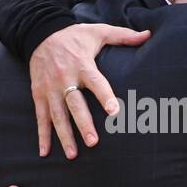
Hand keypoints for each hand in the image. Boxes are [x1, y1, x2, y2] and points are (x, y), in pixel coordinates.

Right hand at [30, 22, 150, 158]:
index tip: (113, 111)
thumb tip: (148, 35)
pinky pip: (40, 117)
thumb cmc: (74, 36)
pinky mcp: (38, 94)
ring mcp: (50, 88)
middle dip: (83, 123)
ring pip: (57, 115)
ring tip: (73, 154)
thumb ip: (123, 36)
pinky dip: (42, 135)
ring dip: (64, 136)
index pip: (95, 82)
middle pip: (74, 104)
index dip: (104, 96)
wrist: (40, 33)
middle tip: (93, 142)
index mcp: (82, 64)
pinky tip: (45, 152)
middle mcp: (65, 78)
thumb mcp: (98, 31)